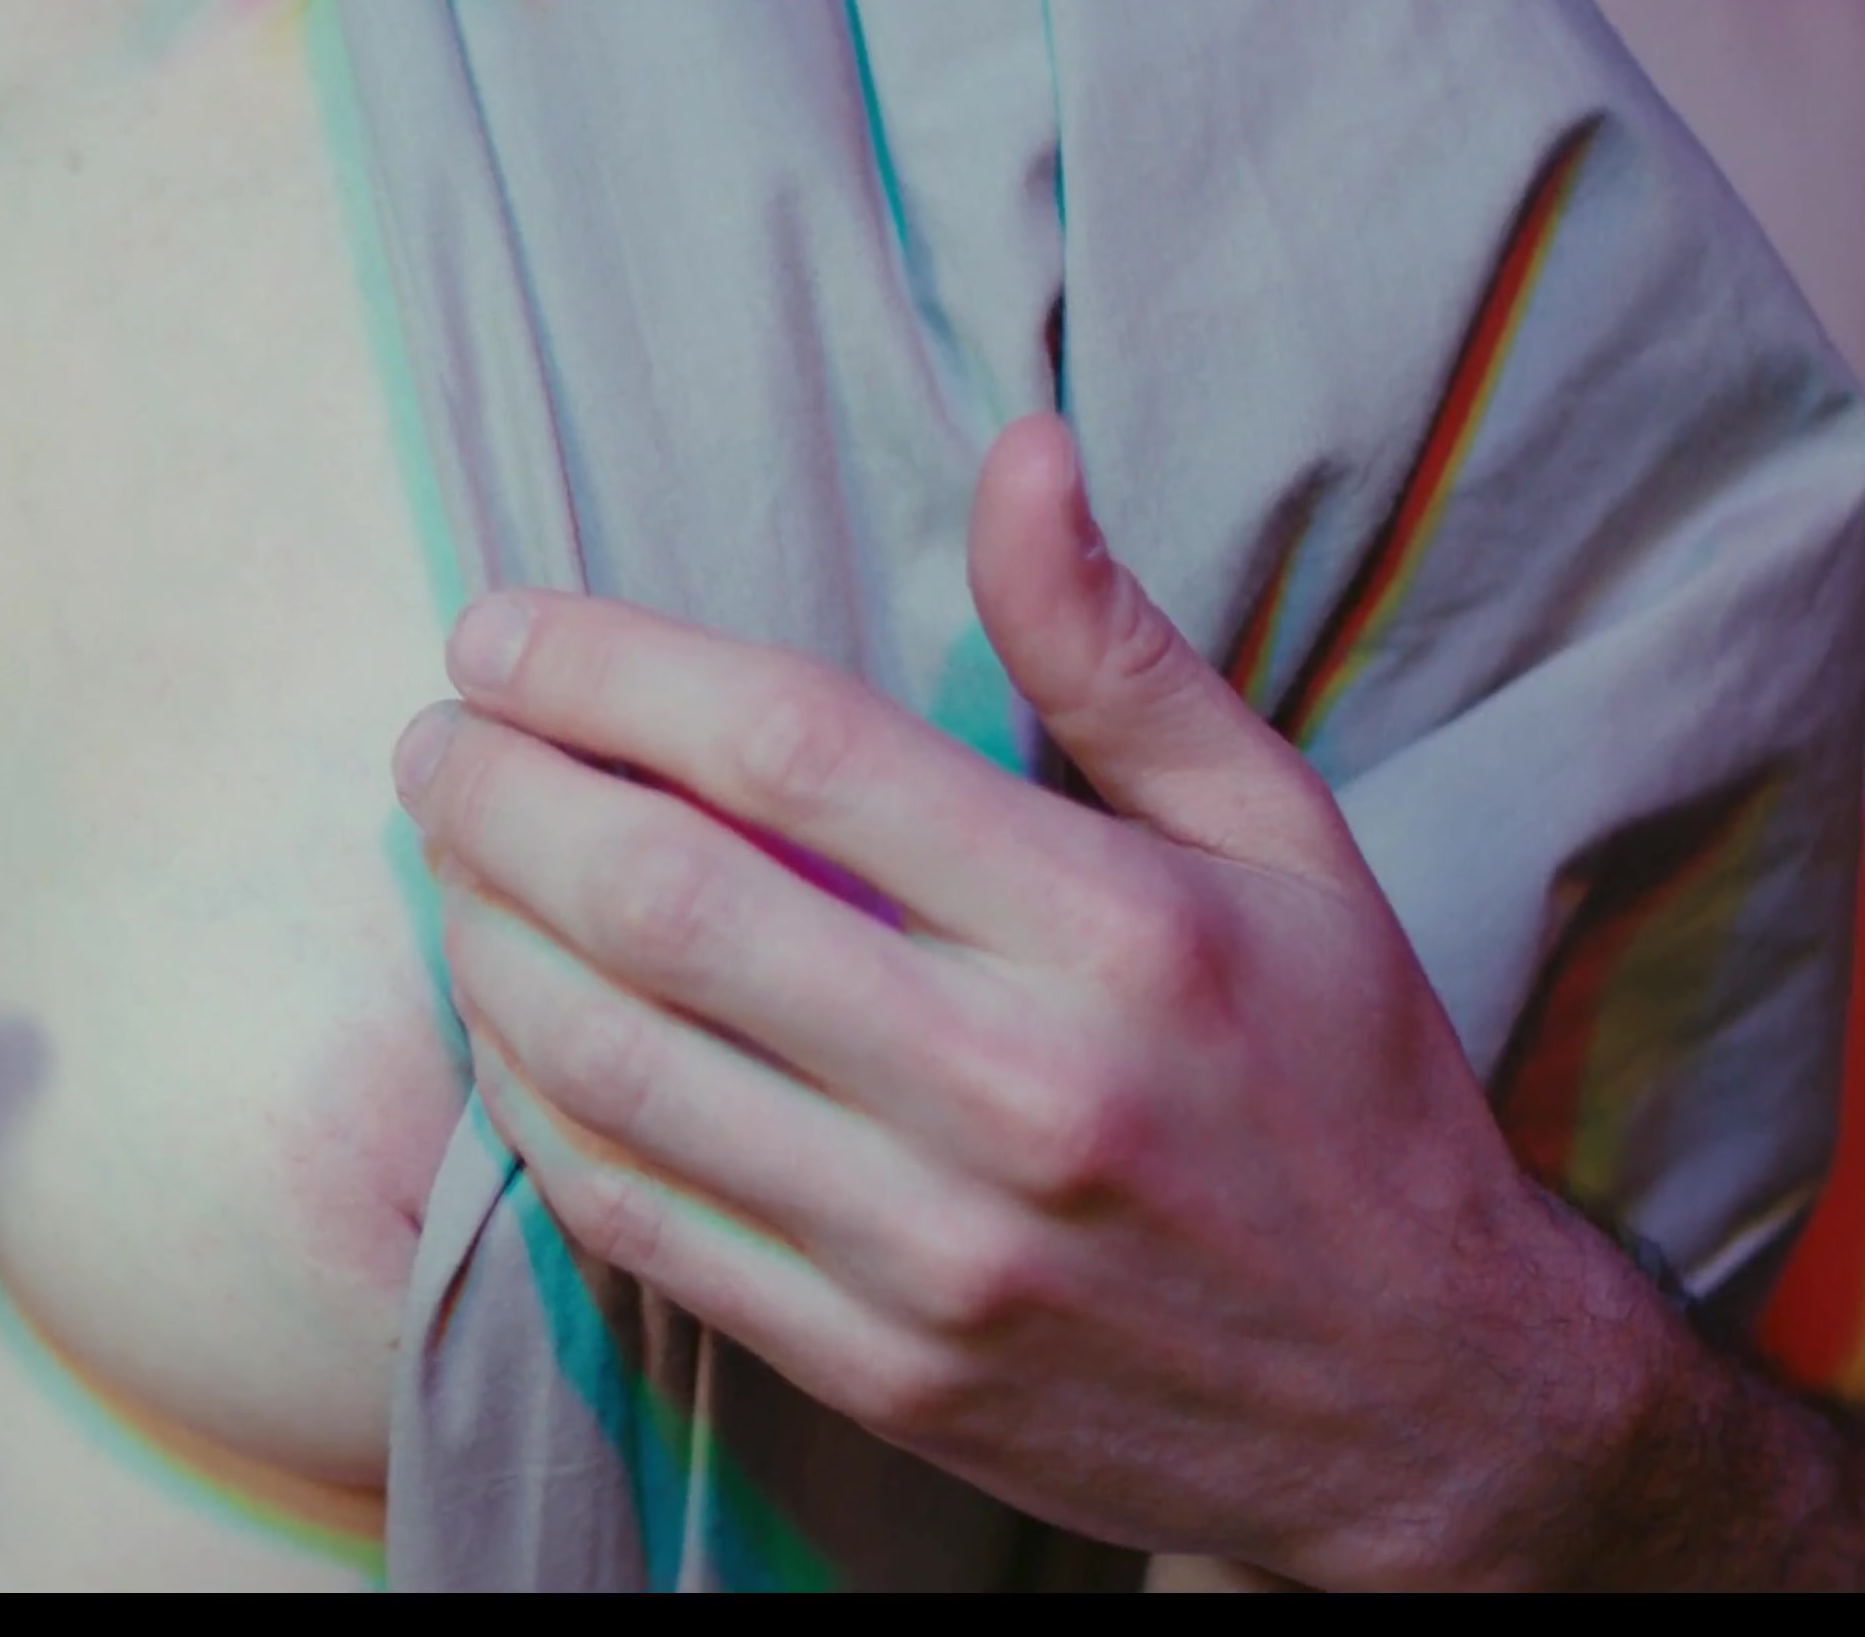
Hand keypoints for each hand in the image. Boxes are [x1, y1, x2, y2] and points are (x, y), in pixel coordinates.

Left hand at [390, 414, 1668, 1587]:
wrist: (1431, 1413)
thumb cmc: (1345, 1083)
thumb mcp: (1284, 839)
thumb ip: (1120, 652)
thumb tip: (1018, 451)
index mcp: (1113, 928)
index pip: (793, 751)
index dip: (608, 669)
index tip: (500, 627)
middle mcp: (1013, 1088)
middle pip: (661, 900)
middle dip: (498, 794)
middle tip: (433, 735)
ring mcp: (933, 1248)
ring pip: (612, 1065)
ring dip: (481, 941)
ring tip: (446, 858)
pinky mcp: (879, 1370)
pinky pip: (633, 1215)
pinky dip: (530, 1103)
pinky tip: (503, 1018)